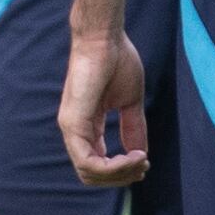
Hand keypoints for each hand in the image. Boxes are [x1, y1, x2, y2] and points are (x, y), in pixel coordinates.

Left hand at [57, 25, 149, 186]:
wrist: (105, 37)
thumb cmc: (117, 60)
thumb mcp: (130, 102)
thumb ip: (133, 128)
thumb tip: (140, 154)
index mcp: (87, 126)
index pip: (97, 163)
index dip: (121, 170)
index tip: (144, 161)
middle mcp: (75, 130)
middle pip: (92, 175)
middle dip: (121, 177)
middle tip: (143, 165)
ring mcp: (71, 128)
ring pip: (89, 173)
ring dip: (120, 174)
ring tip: (140, 159)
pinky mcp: (72, 123)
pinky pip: (88, 162)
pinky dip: (113, 166)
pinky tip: (133, 155)